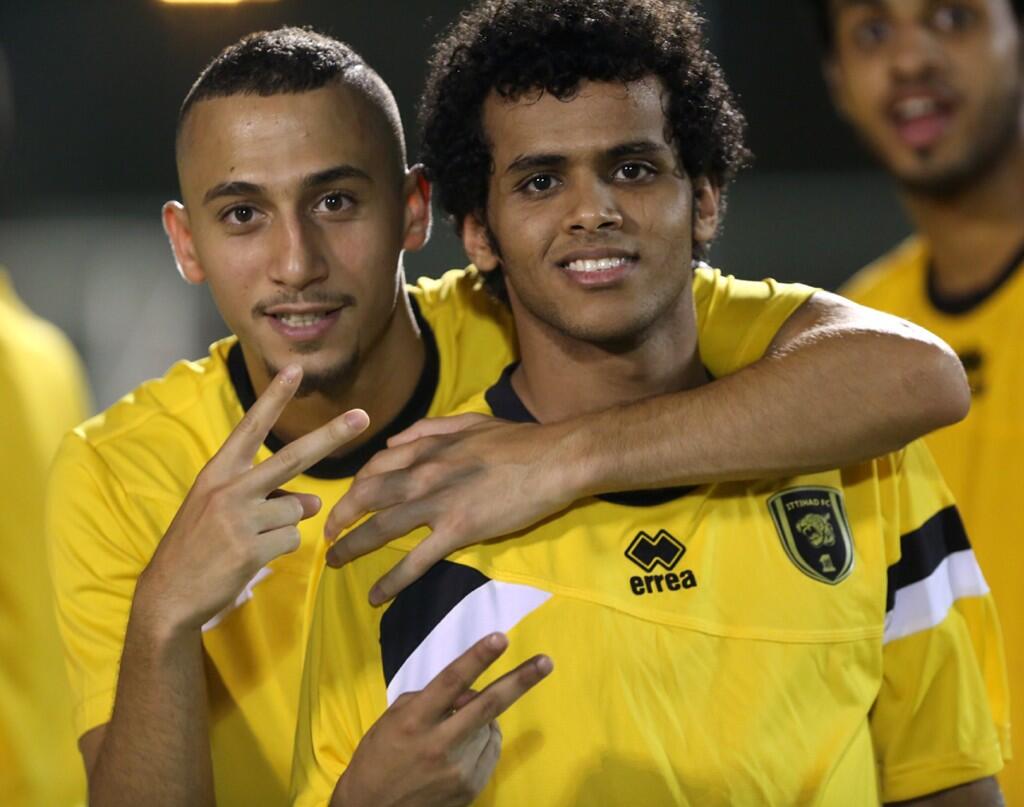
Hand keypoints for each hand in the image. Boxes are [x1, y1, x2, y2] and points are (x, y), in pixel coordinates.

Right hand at [135, 365, 369, 631]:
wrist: (168, 594)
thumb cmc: (198, 546)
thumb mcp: (223, 510)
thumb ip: (266, 496)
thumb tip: (314, 502)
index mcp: (218, 472)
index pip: (251, 427)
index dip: (274, 398)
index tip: (295, 369)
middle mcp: (229, 488)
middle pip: (294, 457)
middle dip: (332, 435)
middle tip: (362, 415)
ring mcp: (239, 518)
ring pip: (297, 509)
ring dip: (284, 526)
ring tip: (248, 540)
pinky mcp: (250, 549)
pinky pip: (291, 540)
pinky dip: (278, 550)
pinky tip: (248, 558)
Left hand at [323, 414, 579, 604]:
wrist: (553, 459)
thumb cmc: (518, 440)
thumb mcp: (468, 421)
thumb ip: (428, 430)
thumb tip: (392, 443)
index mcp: (426, 447)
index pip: (375, 468)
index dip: (354, 487)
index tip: (347, 502)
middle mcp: (423, 474)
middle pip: (367, 497)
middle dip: (341, 518)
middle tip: (328, 536)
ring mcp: (438, 503)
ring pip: (382, 528)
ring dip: (353, 547)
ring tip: (335, 562)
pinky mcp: (458, 530)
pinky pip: (415, 560)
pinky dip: (391, 580)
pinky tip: (375, 596)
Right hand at [332, 632, 551, 806]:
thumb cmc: (379, 757)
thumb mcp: (393, 719)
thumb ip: (429, 699)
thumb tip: (467, 692)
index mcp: (414, 721)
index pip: (451, 682)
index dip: (477, 658)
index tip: (500, 638)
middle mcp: (438, 744)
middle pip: (487, 706)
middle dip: (519, 681)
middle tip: (546, 662)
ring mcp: (457, 770)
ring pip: (489, 727)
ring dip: (482, 719)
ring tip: (457, 727)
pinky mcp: (469, 788)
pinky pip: (491, 750)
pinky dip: (485, 739)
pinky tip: (465, 743)